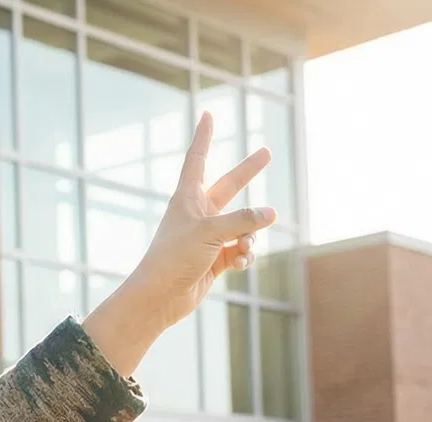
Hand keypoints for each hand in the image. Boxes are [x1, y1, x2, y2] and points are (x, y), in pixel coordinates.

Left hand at [84, 113, 276, 377]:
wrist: (159, 298)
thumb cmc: (175, 259)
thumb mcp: (211, 232)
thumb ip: (243, 220)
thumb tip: (271, 214)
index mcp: (187, 198)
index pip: (197, 159)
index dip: (204, 136)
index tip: (207, 114)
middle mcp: (198, 214)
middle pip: (229, 186)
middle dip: (248, 171)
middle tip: (267, 152)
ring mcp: (207, 237)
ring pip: (242, 226)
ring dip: (249, 236)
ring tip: (242, 248)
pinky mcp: (214, 259)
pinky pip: (241, 250)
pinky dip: (244, 256)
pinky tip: (239, 264)